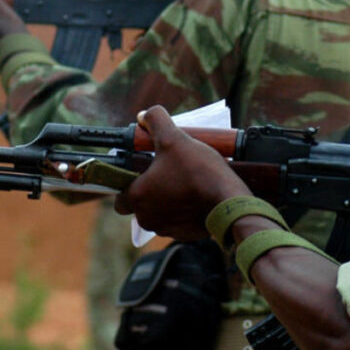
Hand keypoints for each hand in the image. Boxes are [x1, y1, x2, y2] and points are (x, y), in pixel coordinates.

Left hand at [114, 106, 251, 240]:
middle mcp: (148, 218)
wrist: (229, 201)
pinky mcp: (186, 234)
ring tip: (184, 182)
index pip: (120, 198)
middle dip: (152, 191)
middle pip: (141, 205)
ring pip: (160, 214)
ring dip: (168, 201)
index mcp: (138, 197)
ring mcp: (167, 229)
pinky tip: (196, 196)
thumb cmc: (197, 171)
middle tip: (167, 173)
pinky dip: (184, 212)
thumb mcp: (174, 138)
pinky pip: (178, 222)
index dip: (129, 184)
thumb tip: (145, 114)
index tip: (143, 173)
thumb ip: (156, 121)